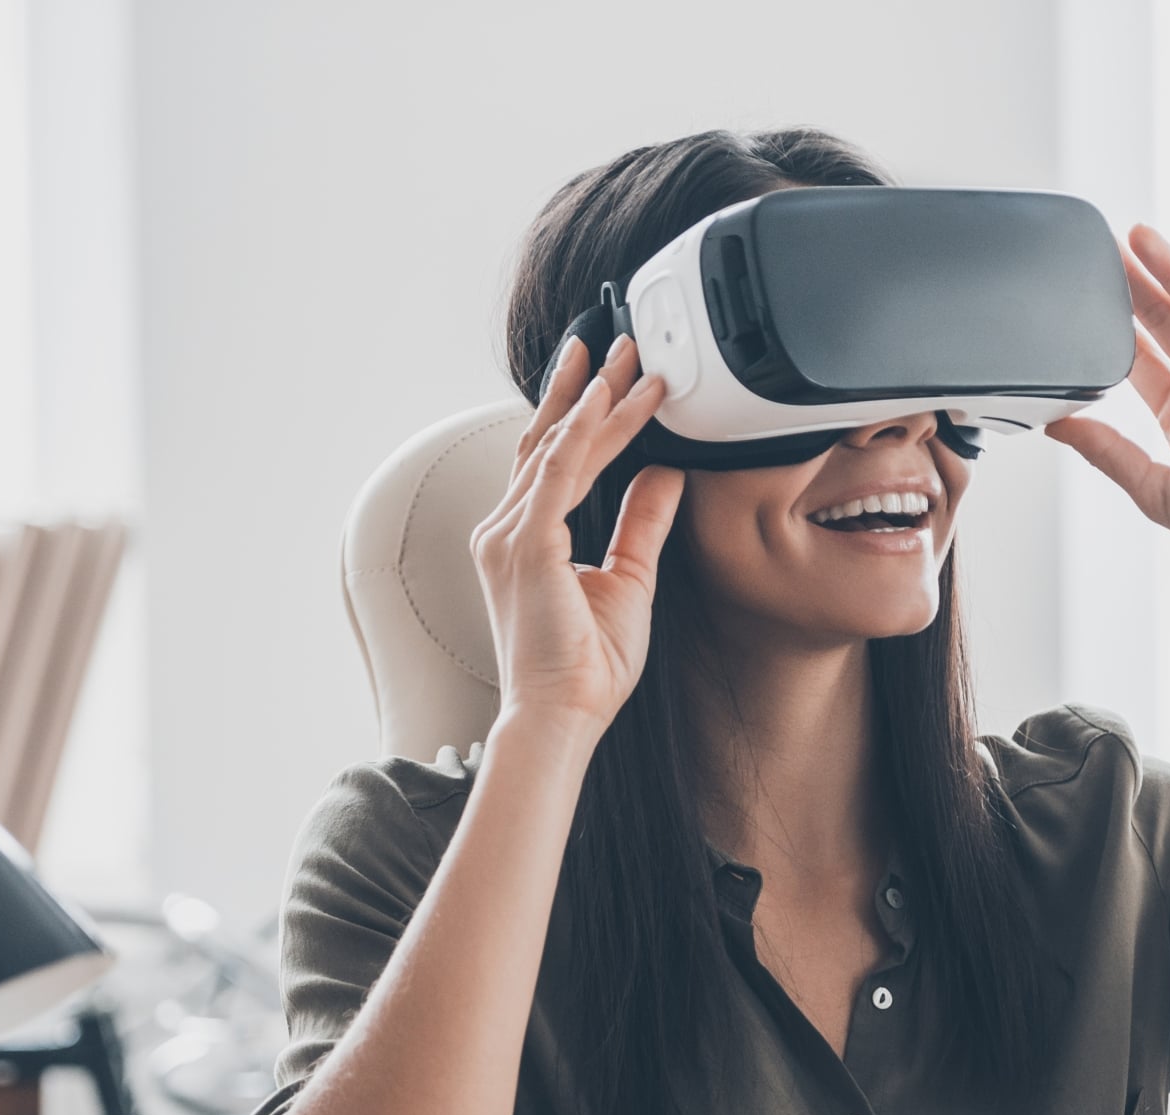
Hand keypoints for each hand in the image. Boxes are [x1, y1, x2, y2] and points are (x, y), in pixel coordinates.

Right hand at [470, 335, 684, 737]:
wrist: (561, 714)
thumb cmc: (585, 668)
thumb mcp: (628, 579)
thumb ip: (641, 523)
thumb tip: (665, 475)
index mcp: (521, 540)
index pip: (551, 461)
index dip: (581, 414)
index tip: (608, 376)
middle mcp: (504, 529)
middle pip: (547, 439)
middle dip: (585, 387)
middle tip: (620, 344)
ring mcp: (507, 534)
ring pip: (558, 447)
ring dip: (596, 398)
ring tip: (630, 358)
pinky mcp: (525, 545)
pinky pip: (558, 471)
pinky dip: (585, 431)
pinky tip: (610, 399)